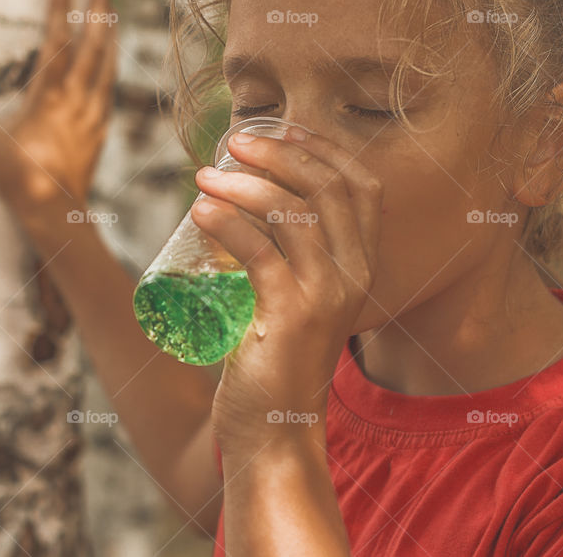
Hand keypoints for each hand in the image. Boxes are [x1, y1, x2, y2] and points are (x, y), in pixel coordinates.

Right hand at [0, 0, 117, 218]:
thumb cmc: (17, 178)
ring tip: (111, 13)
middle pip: (93, 45)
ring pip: (106, 66)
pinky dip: (111, 69)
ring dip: (109, 35)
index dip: (60, 9)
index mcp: (49, 98)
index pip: (57, 42)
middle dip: (98, 9)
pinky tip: (112, 62)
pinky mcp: (100, 131)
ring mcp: (93, 116)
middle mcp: (77, 101)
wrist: (55, 212)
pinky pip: (109, 90)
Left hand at [191, 127, 383, 458]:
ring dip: (244, 182)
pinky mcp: (291, 316)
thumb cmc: (273, 360)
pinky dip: (226, 223)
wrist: (273, 432)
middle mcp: (355, 276)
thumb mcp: (293, 298)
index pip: (362, 187)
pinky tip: (200, 210)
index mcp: (362, 267)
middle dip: (280, 152)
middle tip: (232, 143)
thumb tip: (232, 201)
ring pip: (292, 212)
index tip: (281, 129)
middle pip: (328, 188)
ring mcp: (327, 296)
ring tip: (203, 177)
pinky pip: (259, 252)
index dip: (324, 148)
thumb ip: (281, 256)